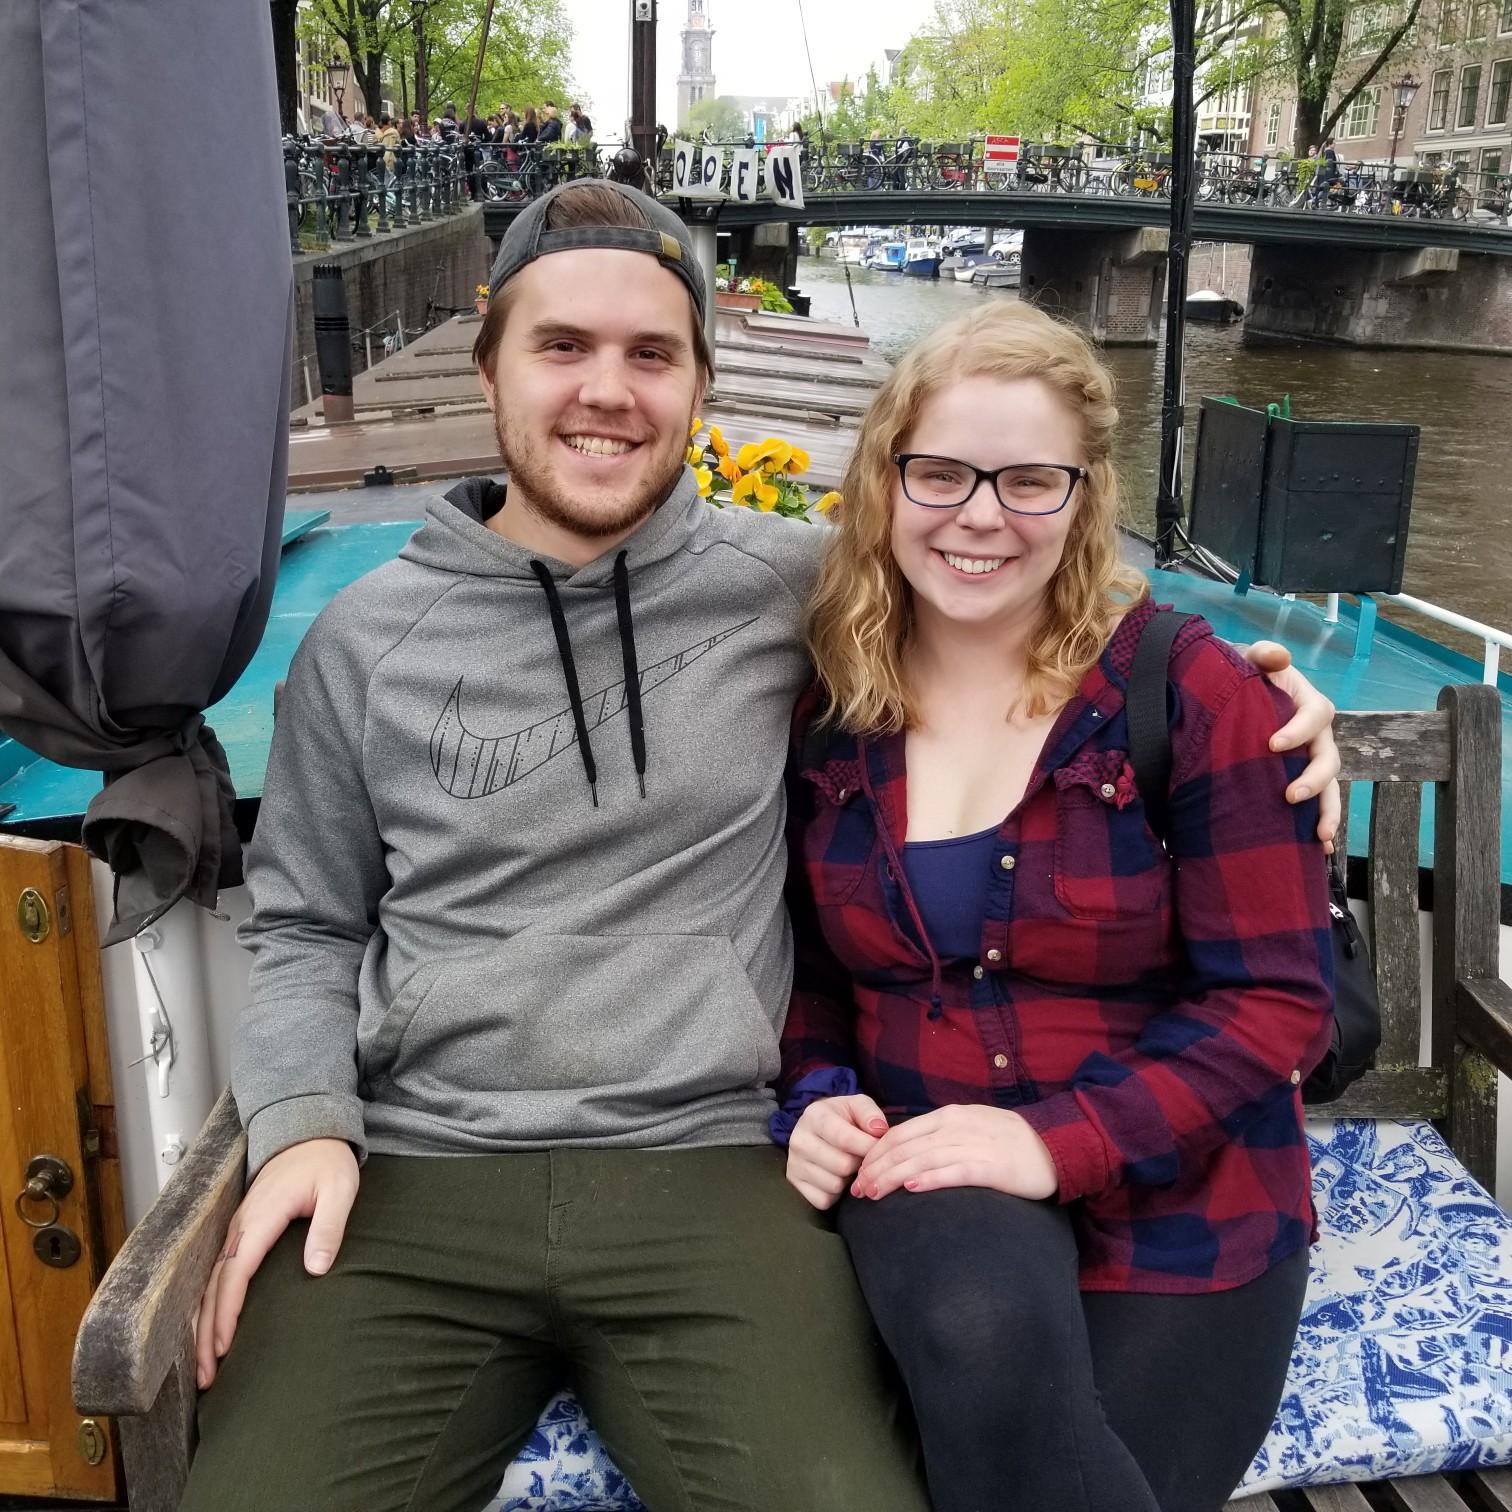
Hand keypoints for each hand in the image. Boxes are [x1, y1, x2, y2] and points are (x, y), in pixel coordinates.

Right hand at [195, 1138, 358, 1389]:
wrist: (310, 1132)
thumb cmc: (327, 1162)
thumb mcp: (339, 1191)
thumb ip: (328, 1228)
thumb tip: (316, 1270)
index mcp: (260, 1219)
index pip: (236, 1274)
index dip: (227, 1313)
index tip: (223, 1348)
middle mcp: (240, 1228)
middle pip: (215, 1287)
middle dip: (206, 1333)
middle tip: (206, 1377)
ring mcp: (237, 1230)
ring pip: (212, 1284)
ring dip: (204, 1325)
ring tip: (204, 1367)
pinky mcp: (242, 1232)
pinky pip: (219, 1274)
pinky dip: (211, 1305)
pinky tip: (211, 1330)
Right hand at [786, 1094, 888, 1209]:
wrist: (817, 1129)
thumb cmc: (842, 1118)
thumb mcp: (856, 1105)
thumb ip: (870, 1113)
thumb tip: (880, 1130)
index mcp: (814, 1116)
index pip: (845, 1139)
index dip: (868, 1146)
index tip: (880, 1148)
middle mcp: (799, 1140)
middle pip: (843, 1165)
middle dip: (860, 1164)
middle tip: (862, 1157)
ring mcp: (794, 1164)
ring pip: (834, 1185)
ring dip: (848, 1180)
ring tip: (848, 1165)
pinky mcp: (795, 1184)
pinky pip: (824, 1200)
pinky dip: (835, 1195)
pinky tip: (836, 1178)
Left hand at [853, 1105, 1057, 1201]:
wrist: (1054, 1146)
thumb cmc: (1007, 1141)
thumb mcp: (969, 1127)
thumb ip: (939, 1136)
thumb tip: (905, 1153)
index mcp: (948, 1116)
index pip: (900, 1133)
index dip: (875, 1153)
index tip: (859, 1173)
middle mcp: (956, 1127)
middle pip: (905, 1147)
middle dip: (876, 1168)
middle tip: (857, 1190)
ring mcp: (973, 1146)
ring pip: (922, 1160)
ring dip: (893, 1177)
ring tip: (873, 1193)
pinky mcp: (991, 1168)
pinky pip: (954, 1172)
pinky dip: (930, 1179)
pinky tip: (912, 1188)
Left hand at [1241, 641, 1341, 851]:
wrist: (1227, 699)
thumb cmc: (1240, 678)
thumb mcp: (1246, 660)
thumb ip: (1261, 655)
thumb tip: (1277, 655)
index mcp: (1307, 703)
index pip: (1316, 715)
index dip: (1299, 729)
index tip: (1271, 744)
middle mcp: (1315, 735)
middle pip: (1328, 758)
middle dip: (1314, 780)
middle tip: (1290, 796)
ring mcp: (1308, 761)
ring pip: (1329, 787)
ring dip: (1328, 811)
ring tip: (1320, 836)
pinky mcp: (1297, 780)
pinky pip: (1316, 805)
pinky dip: (1321, 827)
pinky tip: (1320, 851)